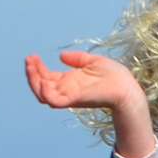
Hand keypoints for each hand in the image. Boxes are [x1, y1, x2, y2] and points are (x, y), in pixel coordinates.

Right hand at [25, 50, 145, 115]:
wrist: (128, 88)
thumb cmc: (115, 77)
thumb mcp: (93, 62)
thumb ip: (77, 58)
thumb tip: (61, 56)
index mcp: (69, 82)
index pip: (46, 77)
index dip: (37, 68)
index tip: (32, 56)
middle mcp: (67, 90)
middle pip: (40, 86)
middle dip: (31, 73)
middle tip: (29, 60)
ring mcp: (69, 96)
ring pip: (42, 94)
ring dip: (33, 81)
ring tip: (31, 66)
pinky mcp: (74, 100)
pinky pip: (54, 101)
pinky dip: (46, 93)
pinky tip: (44, 81)